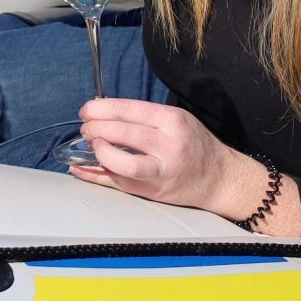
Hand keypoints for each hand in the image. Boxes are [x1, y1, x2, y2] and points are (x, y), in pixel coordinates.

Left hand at [68, 98, 255, 216]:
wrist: (220, 178)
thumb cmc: (194, 145)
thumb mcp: (176, 120)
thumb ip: (143, 118)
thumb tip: (101, 113)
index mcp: (173, 121)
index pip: (130, 110)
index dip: (102, 109)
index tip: (86, 110)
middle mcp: (169, 145)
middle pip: (124, 133)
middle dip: (97, 128)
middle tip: (86, 128)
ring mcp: (163, 171)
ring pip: (124, 163)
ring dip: (100, 152)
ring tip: (92, 145)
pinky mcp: (154, 191)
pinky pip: (120, 183)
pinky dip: (96, 175)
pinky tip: (80, 168)